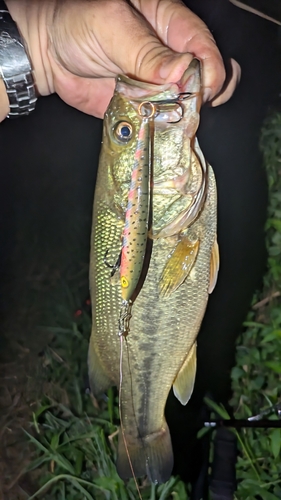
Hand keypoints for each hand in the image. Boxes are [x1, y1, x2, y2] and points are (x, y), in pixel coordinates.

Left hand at [6, 0, 240, 117]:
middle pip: (205, 76)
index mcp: (169, 23)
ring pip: (189, 101)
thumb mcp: (111, 27)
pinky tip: (165, 131)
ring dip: (189, 115)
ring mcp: (159, 83)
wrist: (48, 53)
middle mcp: (169, 54)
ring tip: (179, 120)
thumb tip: (180, 71)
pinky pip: (164, 119)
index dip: (210, 68)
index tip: (203, 89)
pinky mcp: (146, 106)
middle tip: (189, 106)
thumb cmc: (76, 24)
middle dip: (204, 95)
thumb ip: (145, 51)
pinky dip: (168, 129)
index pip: (203, 46)